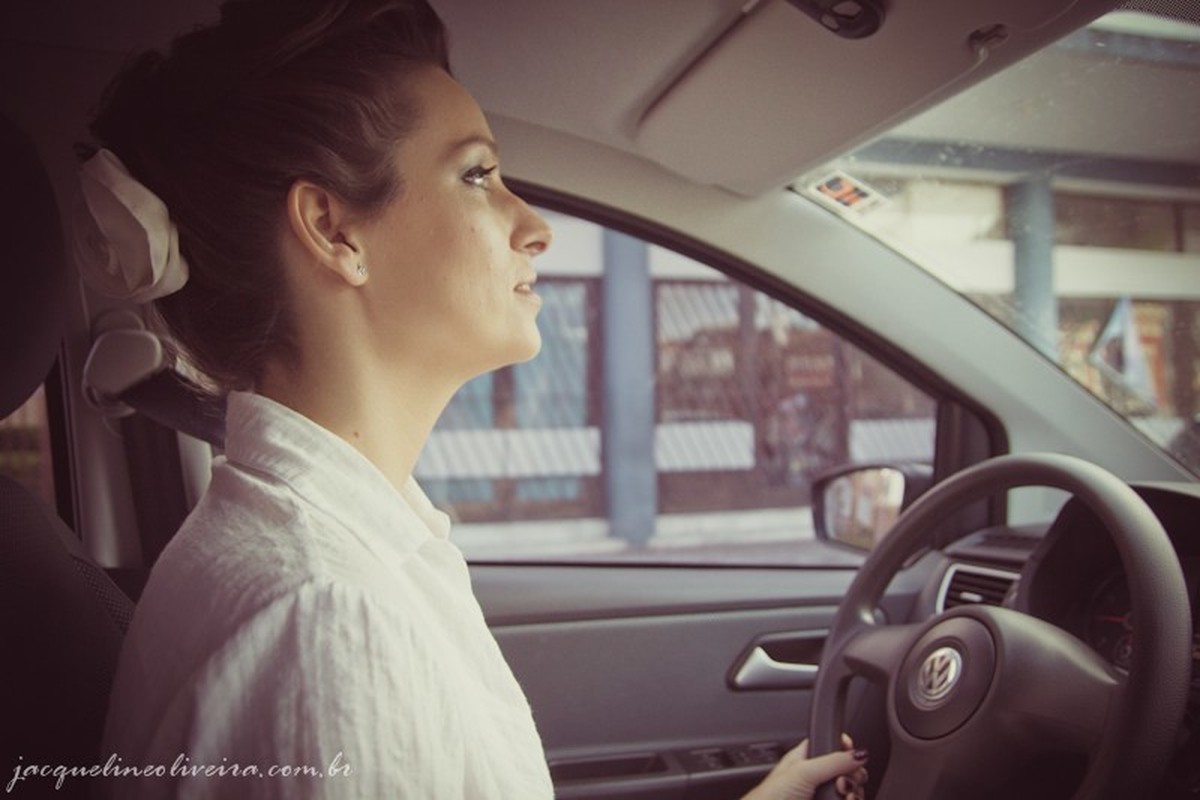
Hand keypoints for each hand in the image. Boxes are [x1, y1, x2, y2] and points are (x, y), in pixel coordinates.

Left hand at [742, 734, 868, 799]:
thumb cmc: (771, 797)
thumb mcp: (803, 772)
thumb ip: (832, 761)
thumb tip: (858, 753)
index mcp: (805, 758)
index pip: (831, 744)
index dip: (844, 746)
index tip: (851, 750)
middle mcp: (816, 777)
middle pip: (847, 769)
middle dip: (853, 773)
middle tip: (843, 779)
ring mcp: (822, 794)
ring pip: (851, 789)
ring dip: (853, 791)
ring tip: (842, 793)